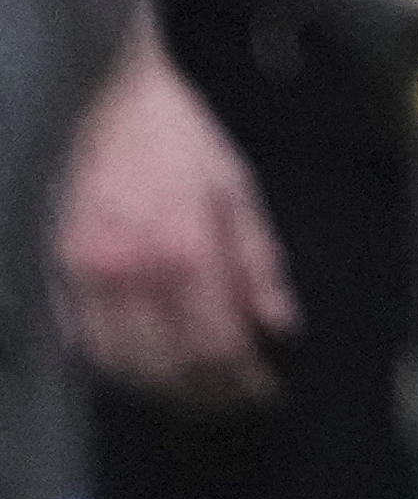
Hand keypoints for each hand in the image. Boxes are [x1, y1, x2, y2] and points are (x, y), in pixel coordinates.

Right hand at [55, 25, 296, 403]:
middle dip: (206, 393)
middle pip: (168, 366)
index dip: (242, 377)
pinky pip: (84, 344)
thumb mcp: (238, 190)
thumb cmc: (183, 142)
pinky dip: (117, 366)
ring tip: (195, 388)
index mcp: (185, 249)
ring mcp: (87, 277)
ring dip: (162, 389)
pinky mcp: (58, 272)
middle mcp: (131, 273)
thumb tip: (279, 324)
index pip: (216, 342)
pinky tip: (146, 365)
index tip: (264, 388)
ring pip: (122, 366)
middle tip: (234, 396)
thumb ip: (258, 261)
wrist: (112, 102)